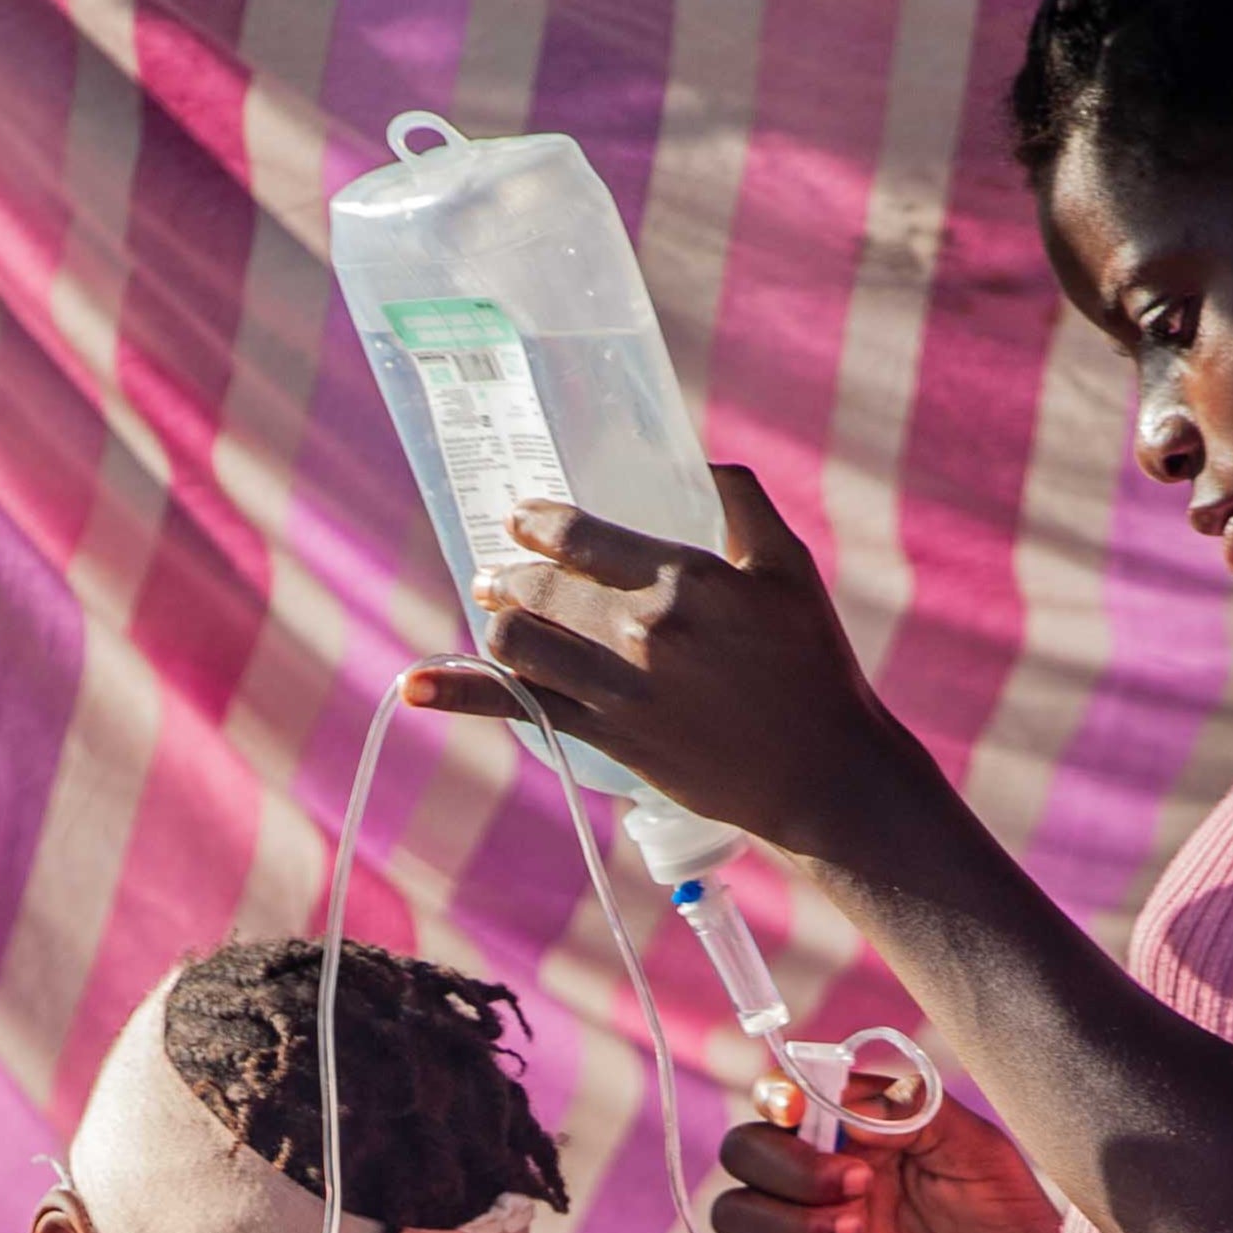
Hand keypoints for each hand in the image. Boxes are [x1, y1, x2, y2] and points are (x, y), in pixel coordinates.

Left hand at [397, 466, 938, 868]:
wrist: (819, 773)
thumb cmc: (812, 666)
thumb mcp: (789, 567)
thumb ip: (741, 501)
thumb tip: (695, 460)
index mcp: (681, 578)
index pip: (580, 535)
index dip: (538, 521)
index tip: (521, 516)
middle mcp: (638, 630)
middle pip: (540, 589)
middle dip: (510, 573)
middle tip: (500, 570)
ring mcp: (616, 688)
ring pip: (519, 643)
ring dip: (495, 621)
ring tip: (493, 611)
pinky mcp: (607, 738)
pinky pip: (517, 709)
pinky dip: (459, 693)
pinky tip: (412, 683)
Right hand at [707, 1074, 1060, 1232]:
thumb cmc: (1011, 1217)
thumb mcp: (977, 1150)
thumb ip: (914, 1111)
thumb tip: (847, 1104)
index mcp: (859, 1126)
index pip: (782, 1096)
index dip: (775, 1100)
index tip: (799, 1115)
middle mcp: (825, 1172)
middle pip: (744, 1152)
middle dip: (785, 1171)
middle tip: (858, 1191)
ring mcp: (816, 1231)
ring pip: (737, 1216)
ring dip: (786, 1226)